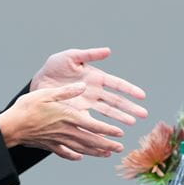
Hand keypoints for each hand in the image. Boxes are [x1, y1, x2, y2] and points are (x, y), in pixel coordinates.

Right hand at [0, 82, 126, 160]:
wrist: (11, 126)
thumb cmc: (28, 107)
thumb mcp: (47, 93)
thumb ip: (67, 91)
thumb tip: (82, 86)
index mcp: (68, 117)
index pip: (93, 126)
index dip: (108, 130)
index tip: (120, 133)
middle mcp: (66, 131)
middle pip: (91, 140)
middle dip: (107, 145)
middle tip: (120, 148)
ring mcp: (58, 140)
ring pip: (81, 149)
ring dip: (96, 152)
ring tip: (107, 154)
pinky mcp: (49, 145)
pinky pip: (65, 153)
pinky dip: (74, 156)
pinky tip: (80, 157)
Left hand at [30, 46, 149, 126]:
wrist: (40, 81)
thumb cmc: (56, 66)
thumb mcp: (72, 57)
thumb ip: (89, 55)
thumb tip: (108, 50)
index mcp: (96, 78)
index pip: (117, 84)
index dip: (129, 90)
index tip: (142, 96)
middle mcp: (95, 92)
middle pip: (116, 101)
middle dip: (130, 107)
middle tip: (144, 115)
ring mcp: (88, 104)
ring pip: (108, 112)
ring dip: (120, 118)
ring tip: (132, 124)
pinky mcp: (78, 113)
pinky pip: (91, 122)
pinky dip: (100, 128)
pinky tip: (109, 134)